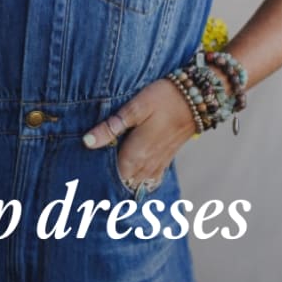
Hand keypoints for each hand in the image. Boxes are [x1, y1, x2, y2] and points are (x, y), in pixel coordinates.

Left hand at [81, 78, 196, 187]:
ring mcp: (158, 163)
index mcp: (136, 154)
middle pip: (124, 184)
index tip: (84, 178)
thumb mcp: (135, 108)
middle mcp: (147, 164)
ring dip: (124, 184)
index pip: (112, 178)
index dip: (97, 179)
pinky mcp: (166, 159)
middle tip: (91, 183)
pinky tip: (131, 178)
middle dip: (108, 184)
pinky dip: (140, 182)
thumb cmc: (164, 98)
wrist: (198, 97)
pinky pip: (151, 180)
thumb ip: (111, 127)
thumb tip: (87, 142)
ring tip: (106, 182)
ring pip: (137, 185)